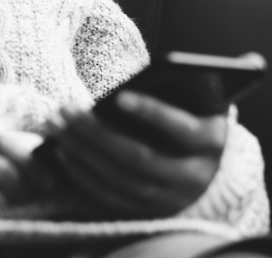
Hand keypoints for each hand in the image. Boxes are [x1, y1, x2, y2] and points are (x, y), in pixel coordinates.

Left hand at [47, 91, 226, 219]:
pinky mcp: (148, 212)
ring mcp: (170, 199)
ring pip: (120, 178)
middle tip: (63, 107)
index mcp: (211, 142)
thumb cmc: (195, 117)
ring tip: (56, 125)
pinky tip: (62, 152)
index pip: (181, 129)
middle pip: (138, 157)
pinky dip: (84, 176)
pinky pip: (110, 197)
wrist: (208, 167)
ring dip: (82, 151)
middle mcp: (193, 177)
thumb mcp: (201, 100)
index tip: (119, 96)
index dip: (152, 112)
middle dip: (95, 131)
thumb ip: (191, 83)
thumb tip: (216, 59)